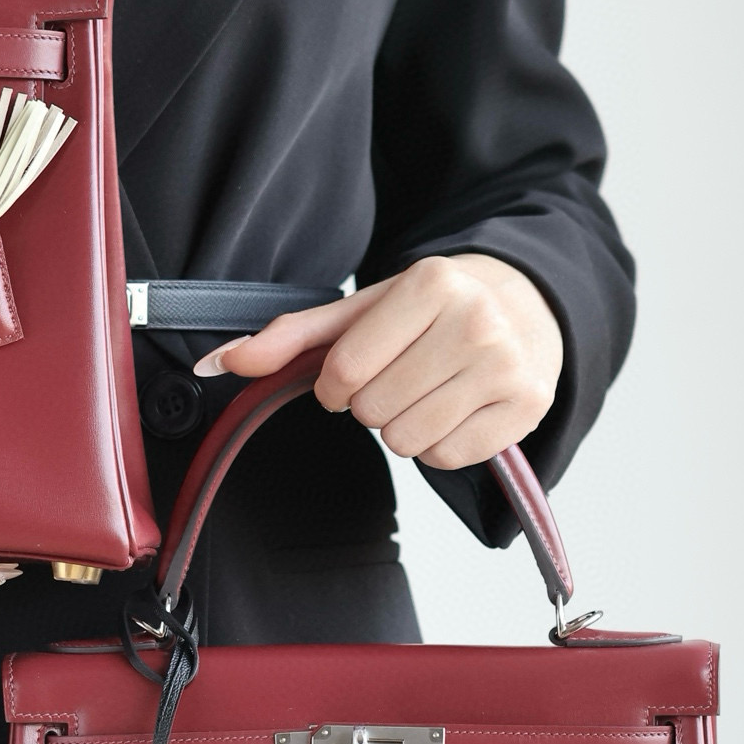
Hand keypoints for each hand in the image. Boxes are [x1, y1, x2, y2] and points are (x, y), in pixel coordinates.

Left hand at [194, 255, 562, 468]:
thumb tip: (215, 364)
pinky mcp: (527, 407)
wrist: (529, 303)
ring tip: (425, 392)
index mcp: (429, 285)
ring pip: (409, 440)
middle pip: (373, 410)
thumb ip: (289, 339)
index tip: (350, 375)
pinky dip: (439, 445)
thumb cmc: (433, 309)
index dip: (334, 386)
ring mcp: (506, 366)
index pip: (343, 371)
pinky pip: (448, 458)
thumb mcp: (362, 310)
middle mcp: (475, 321)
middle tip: (398, 378)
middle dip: (371, 404)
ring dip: (401, 428)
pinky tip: (454, 410)